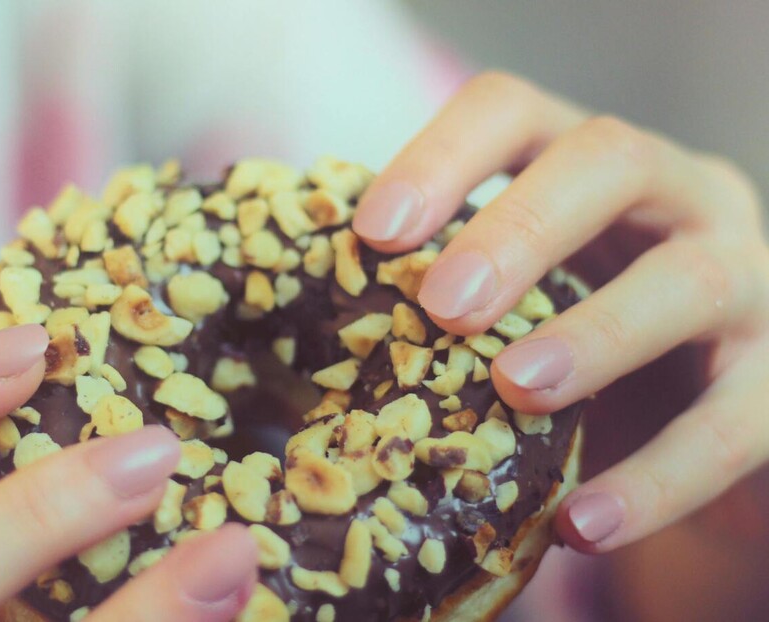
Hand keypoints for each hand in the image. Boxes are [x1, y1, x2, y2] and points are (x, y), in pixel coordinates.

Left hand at [352, 71, 768, 553]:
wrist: (705, 411)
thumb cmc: (574, 338)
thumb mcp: (517, 297)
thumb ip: (445, 289)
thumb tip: (310, 317)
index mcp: (587, 164)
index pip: (513, 112)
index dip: (442, 157)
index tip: (374, 233)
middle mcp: (676, 196)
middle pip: (608, 161)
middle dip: (520, 228)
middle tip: (442, 306)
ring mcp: (745, 276)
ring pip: (689, 278)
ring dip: (595, 335)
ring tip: (516, 392)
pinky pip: (732, 425)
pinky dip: (658, 478)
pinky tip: (582, 524)